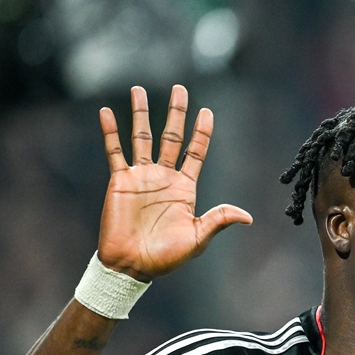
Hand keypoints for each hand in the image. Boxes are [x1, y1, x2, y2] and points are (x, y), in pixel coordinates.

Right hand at [97, 85, 251, 280]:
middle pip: (171, 136)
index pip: (195, 152)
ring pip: (142, 137)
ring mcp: (141, 176)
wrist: (131, 266)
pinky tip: (106, 112)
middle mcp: (164, 177)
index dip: (202, 132)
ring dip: (140, 113)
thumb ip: (218, 220)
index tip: (207, 111)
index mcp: (184, 187)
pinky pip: (114, 151)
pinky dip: (110, 131)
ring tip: (139, 89)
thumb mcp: (197, 238)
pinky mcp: (120, 181)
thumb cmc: (165, 257)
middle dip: (176, 112)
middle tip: (180, 88)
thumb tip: (247, 216)